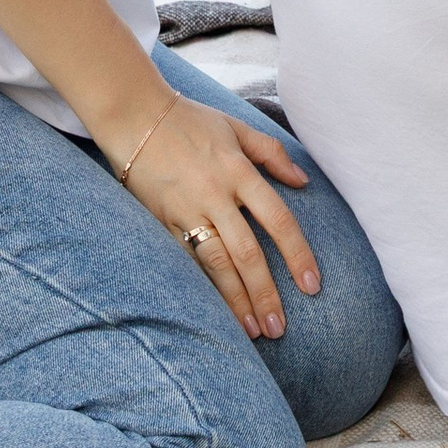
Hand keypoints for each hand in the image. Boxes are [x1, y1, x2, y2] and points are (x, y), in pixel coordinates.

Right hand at [117, 85, 320, 340]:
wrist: (135, 116)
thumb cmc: (190, 120)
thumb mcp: (236, 127)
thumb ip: (272, 153)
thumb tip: (303, 181)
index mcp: (238, 171)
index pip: (278, 219)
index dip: (297, 255)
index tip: (312, 286)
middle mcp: (215, 195)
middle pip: (247, 252)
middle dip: (266, 293)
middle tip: (279, 328)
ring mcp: (186, 211)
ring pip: (216, 264)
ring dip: (235, 300)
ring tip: (252, 330)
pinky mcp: (161, 222)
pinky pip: (185, 261)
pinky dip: (201, 288)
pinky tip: (213, 313)